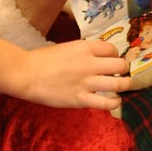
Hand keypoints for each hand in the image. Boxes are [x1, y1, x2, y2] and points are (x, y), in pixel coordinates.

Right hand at [15, 39, 130, 109]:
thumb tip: (97, 59)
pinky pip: (106, 103)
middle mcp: (90, 63)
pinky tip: (115, 101)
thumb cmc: (43, 59)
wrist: (27, 74)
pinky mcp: (82, 99)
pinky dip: (115, 102)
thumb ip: (84, 52)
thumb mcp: (67, 48)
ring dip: (125, 85)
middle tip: (120, 73)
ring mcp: (87, 82)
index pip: (112, 49)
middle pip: (120, 65)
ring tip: (123, 86)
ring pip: (119, 84)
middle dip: (123, 69)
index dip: (115, 55)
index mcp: (85, 47)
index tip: (111, 60)